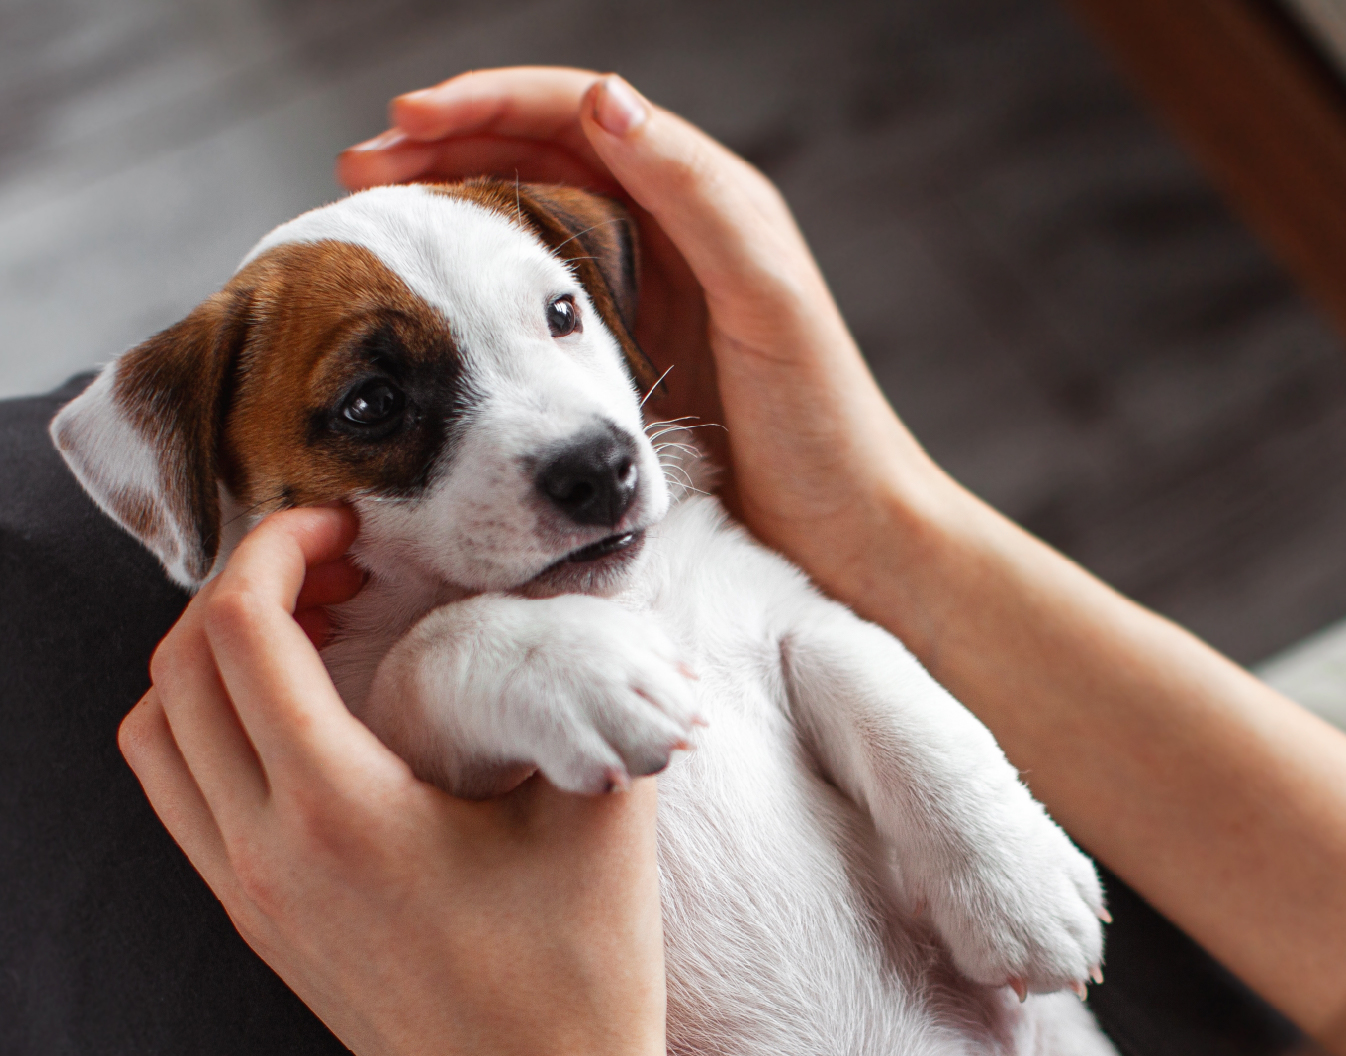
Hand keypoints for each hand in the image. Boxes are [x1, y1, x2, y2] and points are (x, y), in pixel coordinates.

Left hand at [118, 507, 686, 1055]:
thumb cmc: (578, 978)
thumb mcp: (598, 813)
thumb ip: (586, 692)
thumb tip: (584, 607)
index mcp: (338, 812)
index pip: (240, 632)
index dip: (279, 545)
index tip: (347, 526)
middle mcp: (263, 854)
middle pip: (177, 672)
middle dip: (243, 587)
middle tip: (336, 568)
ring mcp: (248, 897)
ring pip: (156, 740)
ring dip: (208, 662)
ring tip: (307, 635)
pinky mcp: (259, 927)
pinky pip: (180, 799)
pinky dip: (209, 730)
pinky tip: (301, 720)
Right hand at [337, 69, 948, 613]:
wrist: (848, 530)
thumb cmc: (823, 422)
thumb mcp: (768, 299)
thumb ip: (699, 197)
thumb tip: (607, 101)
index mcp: (703, 201)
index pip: (577, 113)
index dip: (487, 104)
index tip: (404, 121)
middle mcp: (669, 235)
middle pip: (538, 154)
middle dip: (448, 144)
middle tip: (363, 166)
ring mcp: (643, 296)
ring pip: (529, 218)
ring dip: (454, 206)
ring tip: (382, 218)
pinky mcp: (626, 359)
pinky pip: (540, 297)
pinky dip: (483, 281)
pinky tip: (444, 299)